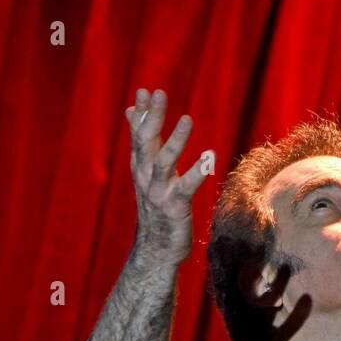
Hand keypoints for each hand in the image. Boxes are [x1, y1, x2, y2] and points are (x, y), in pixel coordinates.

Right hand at [126, 87, 208, 267]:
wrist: (156, 249)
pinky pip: (186, 187)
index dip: (141, 113)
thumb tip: (131, 110)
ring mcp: (158, 192)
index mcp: (140, 167)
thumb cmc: (156, 208)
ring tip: (187, 119)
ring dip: (175, 140)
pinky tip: (209, 157)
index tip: (144, 91)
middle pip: (145, 142)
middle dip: (153, 117)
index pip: (137, 134)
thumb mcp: (146, 173)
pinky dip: (197, 171)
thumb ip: (143, 142)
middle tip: (159, 93)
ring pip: (163, 161)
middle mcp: (145, 177)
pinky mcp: (174, 207)